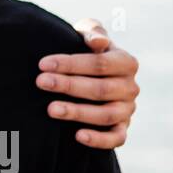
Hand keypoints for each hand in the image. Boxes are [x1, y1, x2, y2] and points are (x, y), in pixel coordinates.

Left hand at [36, 18, 138, 149]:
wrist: (90, 76)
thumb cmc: (86, 52)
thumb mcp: (88, 37)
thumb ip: (92, 32)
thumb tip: (97, 42)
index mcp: (126, 62)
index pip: (100, 63)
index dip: (71, 63)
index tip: (43, 64)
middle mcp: (130, 87)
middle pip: (100, 89)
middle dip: (68, 85)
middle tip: (41, 82)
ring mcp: (127, 110)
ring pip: (105, 115)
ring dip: (78, 112)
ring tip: (50, 109)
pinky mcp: (122, 129)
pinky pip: (116, 138)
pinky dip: (99, 140)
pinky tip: (77, 136)